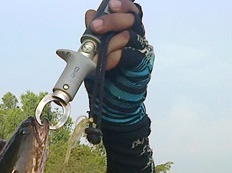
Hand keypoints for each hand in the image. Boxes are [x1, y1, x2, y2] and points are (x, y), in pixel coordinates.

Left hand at [85, 0, 153, 126]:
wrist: (112, 103)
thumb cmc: (105, 77)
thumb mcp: (93, 53)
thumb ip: (93, 34)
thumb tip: (90, 13)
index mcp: (126, 31)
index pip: (129, 11)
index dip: (122, 5)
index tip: (109, 5)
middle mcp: (136, 37)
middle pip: (132, 18)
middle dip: (112, 20)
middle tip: (96, 27)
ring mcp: (140, 51)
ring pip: (131, 35)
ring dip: (111, 41)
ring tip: (98, 52)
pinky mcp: (141, 66)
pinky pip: (130, 55)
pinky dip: (115, 57)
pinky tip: (106, 63)